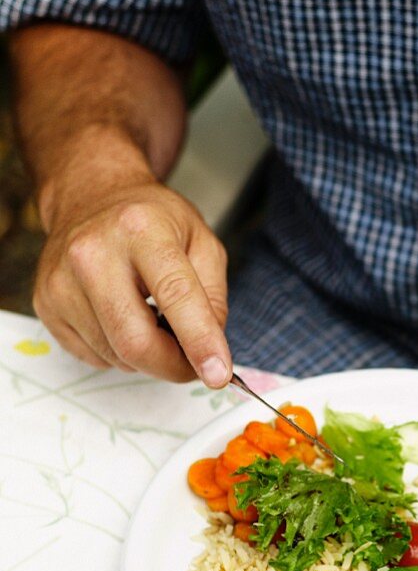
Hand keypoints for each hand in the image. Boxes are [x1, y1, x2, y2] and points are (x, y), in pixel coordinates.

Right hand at [33, 177, 231, 385]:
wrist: (92, 196)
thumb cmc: (151, 221)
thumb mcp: (202, 243)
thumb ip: (213, 300)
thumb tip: (209, 355)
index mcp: (141, 229)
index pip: (175, 295)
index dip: (200, 342)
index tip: (218, 375)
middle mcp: (92, 252)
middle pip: (136, 341)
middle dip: (173, 366)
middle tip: (193, 364)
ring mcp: (61, 281)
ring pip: (117, 356)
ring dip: (148, 357)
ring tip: (155, 322)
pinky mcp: (46, 304)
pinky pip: (94, 356)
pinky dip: (120, 353)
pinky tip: (125, 318)